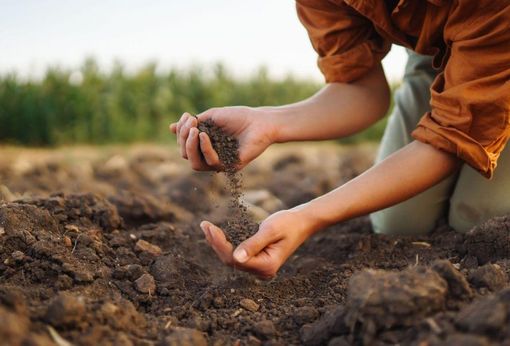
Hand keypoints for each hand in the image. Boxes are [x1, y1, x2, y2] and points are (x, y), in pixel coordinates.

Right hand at [169, 106, 277, 170]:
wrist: (261, 121)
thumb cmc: (238, 117)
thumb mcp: (211, 117)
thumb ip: (192, 124)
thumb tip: (170, 128)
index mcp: (205, 145)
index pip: (184, 145)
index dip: (181, 132)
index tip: (187, 116)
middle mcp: (210, 156)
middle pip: (186, 155)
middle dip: (183, 138)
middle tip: (190, 124)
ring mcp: (220, 163)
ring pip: (195, 163)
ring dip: (190, 146)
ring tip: (194, 130)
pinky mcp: (230, 167)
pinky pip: (211, 162)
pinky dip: (205, 148)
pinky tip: (204, 135)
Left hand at [199, 208, 315, 278]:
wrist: (302, 222)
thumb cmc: (288, 223)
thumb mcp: (270, 230)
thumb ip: (253, 244)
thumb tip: (235, 258)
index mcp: (267, 266)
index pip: (235, 259)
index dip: (219, 244)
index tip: (209, 228)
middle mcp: (262, 271)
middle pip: (231, 261)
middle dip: (216, 243)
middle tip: (204, 225)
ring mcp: (260, 268)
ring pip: (232, 258)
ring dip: (218, 243)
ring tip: (207, 227)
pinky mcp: (257, 261)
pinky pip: (237, 255)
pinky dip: (226, 244)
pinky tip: (216, 234)